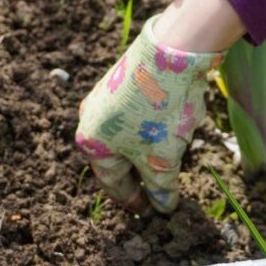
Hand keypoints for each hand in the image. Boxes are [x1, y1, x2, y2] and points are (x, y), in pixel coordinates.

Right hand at [75, 15, 223, 213]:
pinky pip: (137, 117)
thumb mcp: (162, 160)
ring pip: (129, 138)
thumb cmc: (159, 113)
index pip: (114, 184)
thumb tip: (164, 207)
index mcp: (92, 145)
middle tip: (161, 192)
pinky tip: (174, 128)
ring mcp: (105, 99)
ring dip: (150, 152)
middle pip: (119, 160)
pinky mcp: (123, 82)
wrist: (172, 52)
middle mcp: (91, 121)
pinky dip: (153, 130)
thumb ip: (161, 188)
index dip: (135, 202)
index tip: (152, 213)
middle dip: (142, 176)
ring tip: (172, 159)